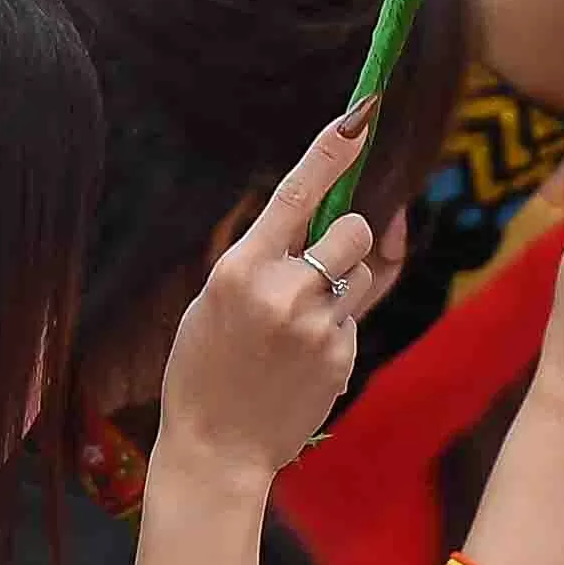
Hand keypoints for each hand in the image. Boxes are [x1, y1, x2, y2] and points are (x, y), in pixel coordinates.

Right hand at [154, 109, 396, 477]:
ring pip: (360, 272)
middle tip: (320, 260)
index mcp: (241, 268)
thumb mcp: (213, 298)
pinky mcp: (342, 359)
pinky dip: (334, 328)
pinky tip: (299, 359)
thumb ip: (261, 258)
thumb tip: (309, 220)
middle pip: (354, 229)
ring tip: (299, 322)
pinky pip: (353, 319)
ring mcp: (318, 328)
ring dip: (341, 283)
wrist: (217, 447)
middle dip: (347, 235)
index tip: (360, 117)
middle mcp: (285, 292)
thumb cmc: (203, 366)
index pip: (296, 194)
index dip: (331, 150)